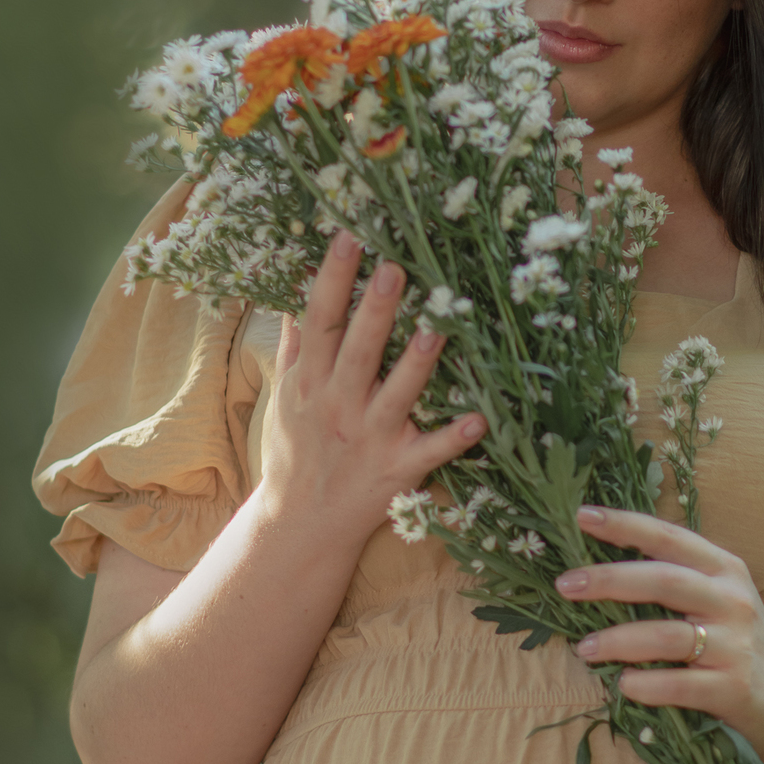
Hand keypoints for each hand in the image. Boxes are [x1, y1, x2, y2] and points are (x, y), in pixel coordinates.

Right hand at [261, 230, 486, 543]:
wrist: (299, 526)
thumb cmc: (295, 454)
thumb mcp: (284, 399)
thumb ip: (295, 349)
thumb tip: (293, 296)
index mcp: (310, 384)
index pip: (320, 322)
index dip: (333, 280)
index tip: (348, 237)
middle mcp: (339, 407)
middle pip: (358, 351)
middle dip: (374, 310)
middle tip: (394, 267)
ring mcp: (371, 439)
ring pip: (396, 396)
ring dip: (416, 365)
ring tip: (436, 330)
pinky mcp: (398, 470)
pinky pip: (430, 452)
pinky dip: (453, 438)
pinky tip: (479, 420)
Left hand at [556, 506, 763, 759]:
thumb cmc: (735, 644)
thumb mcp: (717, 599)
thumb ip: (674, 578)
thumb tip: (598, 565)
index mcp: (724, 569)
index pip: (669, 537)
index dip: (626, 525)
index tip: (583, 516)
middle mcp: (732, 600)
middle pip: (664, 581)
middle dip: (609, 580)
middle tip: (565, 585)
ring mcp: (735, 646)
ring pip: (668, 636)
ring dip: (618, 640)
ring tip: (583, 648)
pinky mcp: (734, 689)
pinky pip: (681, 685)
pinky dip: (648, 685)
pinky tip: (624, 685)